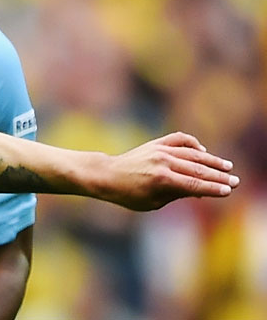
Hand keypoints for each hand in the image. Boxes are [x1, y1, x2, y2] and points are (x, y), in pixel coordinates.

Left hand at [102, 132, 237, 210]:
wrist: (107, 174)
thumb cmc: (129, 194)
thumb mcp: (153, 203)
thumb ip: (177, 195)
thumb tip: (200, 191)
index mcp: (162, 180)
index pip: (195, 186)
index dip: (213, 189)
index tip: (228, 191)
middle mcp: (163, 163)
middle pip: (198, 170)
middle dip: (218, 177)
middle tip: (235, 181)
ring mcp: (159, 151)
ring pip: (192, 154)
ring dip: (212, 160)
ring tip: (227, 166)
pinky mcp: (155, 144)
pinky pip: (179, 139)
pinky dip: (193, 143)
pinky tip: (203, 150)